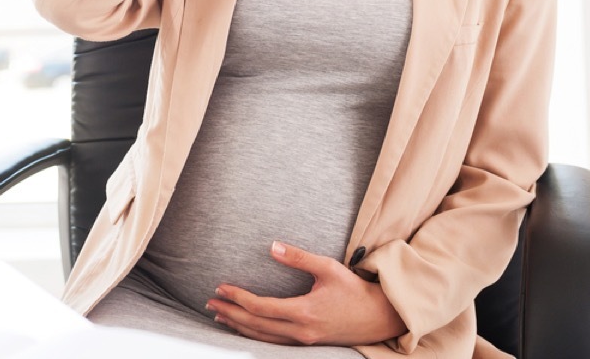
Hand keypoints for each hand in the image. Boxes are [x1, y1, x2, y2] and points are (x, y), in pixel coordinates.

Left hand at [206, 242, 405, 346]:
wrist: (379, 317)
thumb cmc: (354, 290)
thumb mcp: (329, 268)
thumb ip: (299, 258)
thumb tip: (272, 246)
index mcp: (304, 312)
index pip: (261, 307)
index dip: (238, 298)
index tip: (221, 287)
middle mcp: (301, 330)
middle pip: (256, 325)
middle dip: (230, 313)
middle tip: (210, 302)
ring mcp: (303, 341)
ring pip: (262, 338)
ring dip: (238, 326)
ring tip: (219, 315)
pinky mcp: (306, 343)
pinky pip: (273, 343)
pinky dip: (254, 335)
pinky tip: (243, 328)